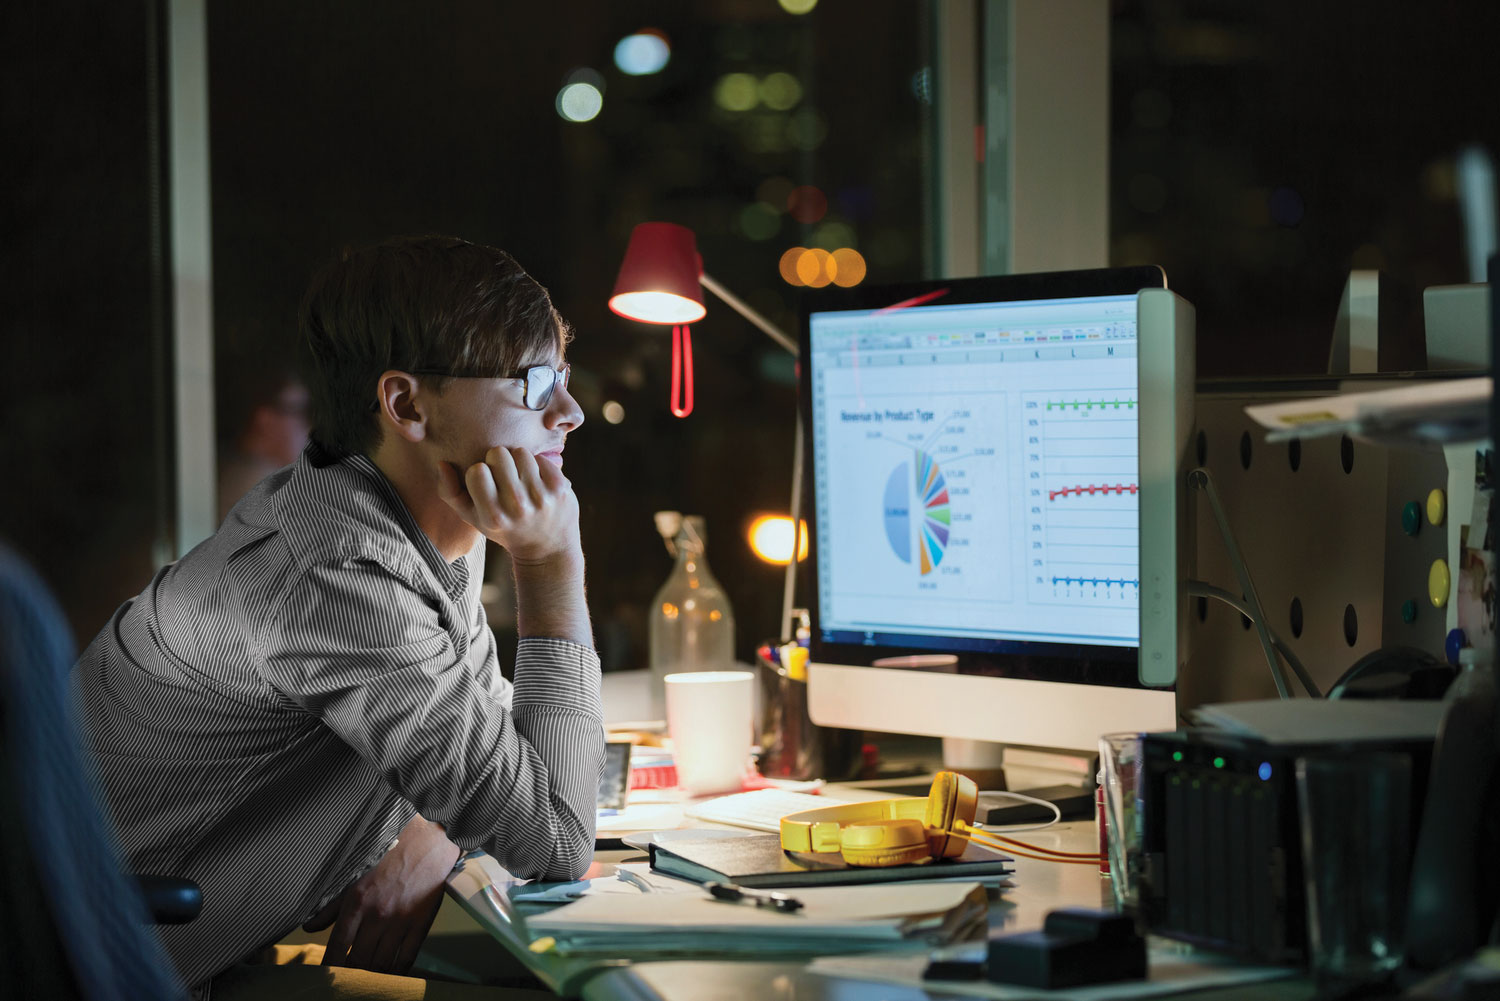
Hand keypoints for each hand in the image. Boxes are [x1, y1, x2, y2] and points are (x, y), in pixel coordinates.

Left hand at [304, 814, 460, 974]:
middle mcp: (378, 914)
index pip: (337, 946)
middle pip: (358, 960)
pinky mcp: (421, 923)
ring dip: (371, 975)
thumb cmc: (390, 852)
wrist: (431, 839)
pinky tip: (390, 974)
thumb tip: (309, 926)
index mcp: (358, 900)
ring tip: (364, 979)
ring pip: (381, 964)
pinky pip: (407, 958)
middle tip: (344, 980)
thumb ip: (331, 903)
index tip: (324, 976)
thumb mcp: (355, 872)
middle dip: (349, 974)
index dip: (329, 966)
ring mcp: (402, 921)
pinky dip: (397, 972)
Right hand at [437, 446, 580, 563]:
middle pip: (498, 454)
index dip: (480, 473)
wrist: (548, 548)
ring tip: (520, 479)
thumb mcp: (473, 518)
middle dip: (498, 462)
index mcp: (493, 516)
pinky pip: (541, 458)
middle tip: (504, 478)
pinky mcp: (560, 488)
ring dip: (518, 462)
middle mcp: (517, 507)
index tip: (487, 484)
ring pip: (520, 452)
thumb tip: (442, 463)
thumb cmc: (505, 528)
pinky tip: (537, 482)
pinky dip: (537, 466)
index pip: (476, 470)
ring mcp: (541, 497)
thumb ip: (450, 492)